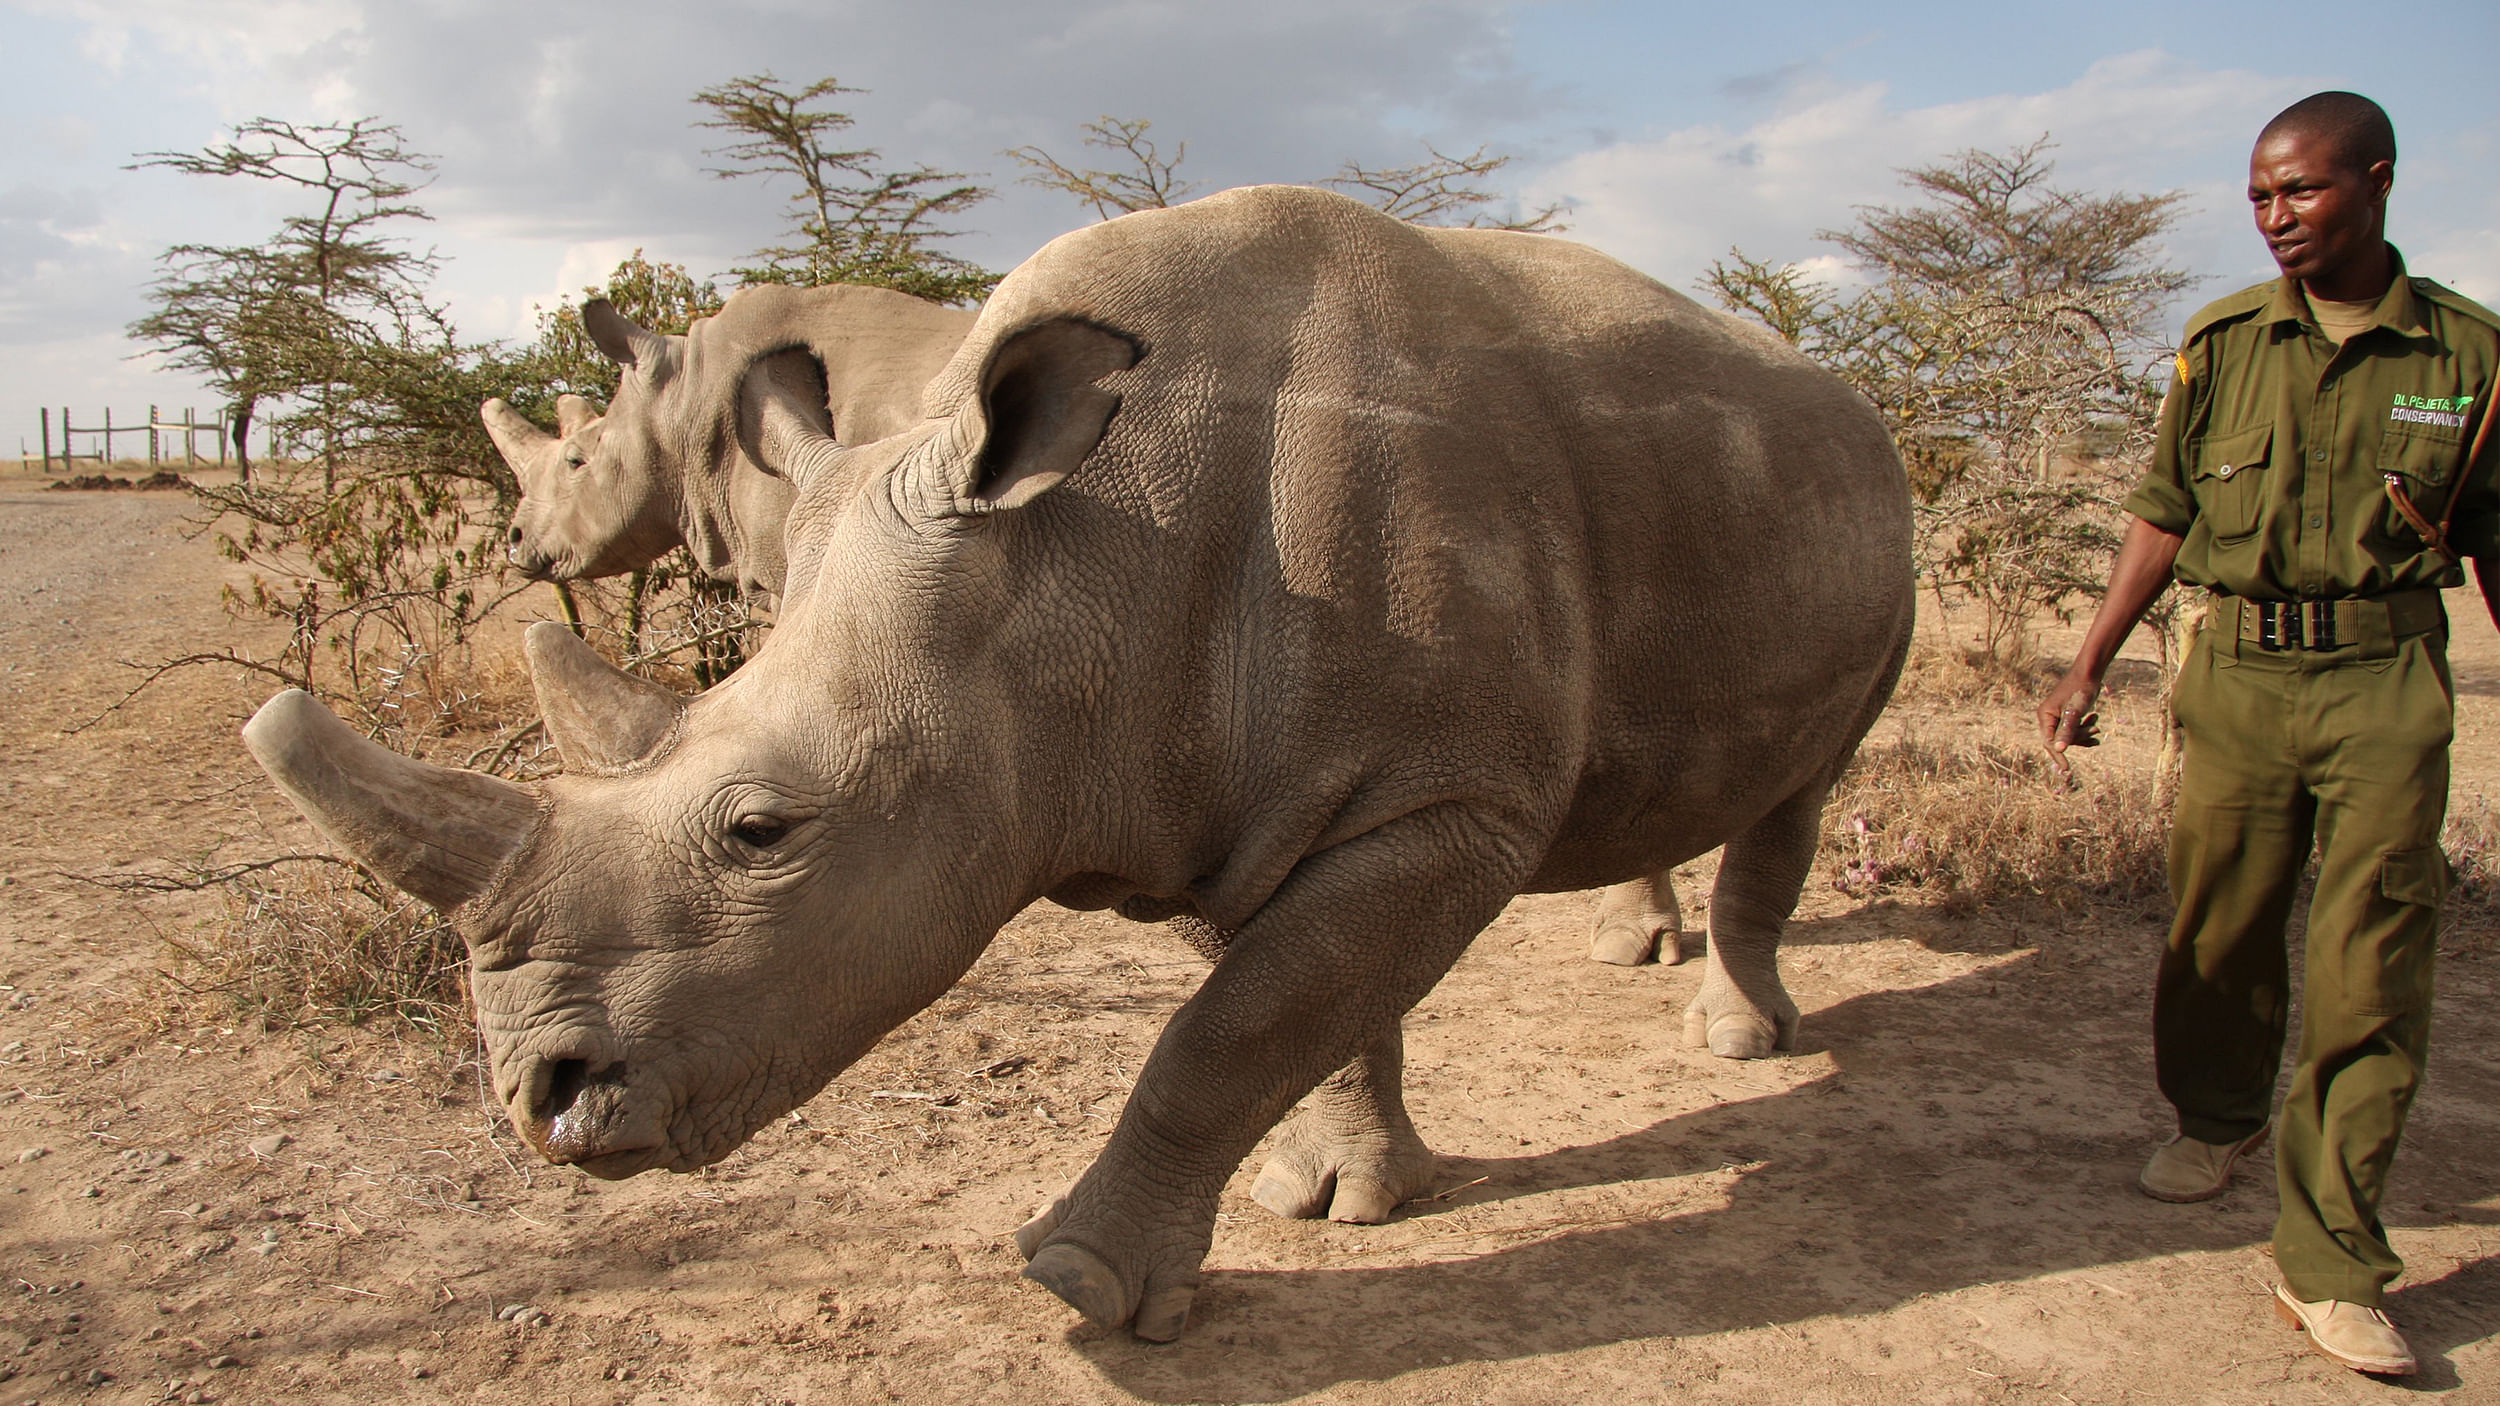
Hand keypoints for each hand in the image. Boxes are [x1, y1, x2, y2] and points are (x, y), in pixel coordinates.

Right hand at [2037, 671, 2102, 785]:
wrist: (2090, 673)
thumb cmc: (2080, 690)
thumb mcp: (2075, 713)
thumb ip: (2067, 731)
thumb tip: (2059, 750)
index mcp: (2045, 716)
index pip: (2048, 741)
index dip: (2058, 756)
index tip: (2067, 769)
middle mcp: (2049, 717)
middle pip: (2061, 739)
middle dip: (2079, 738)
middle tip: (2096, 731)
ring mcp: (2058, 716)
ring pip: (2070, 735)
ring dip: (2085, 733)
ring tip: (2098, 727)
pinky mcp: (2068, 714)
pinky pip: (2075, 729)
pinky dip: (2086, 728)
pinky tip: (2096, 720)